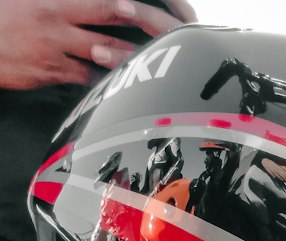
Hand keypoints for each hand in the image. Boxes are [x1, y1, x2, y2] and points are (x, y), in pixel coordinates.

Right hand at [0, 0, 196, 90]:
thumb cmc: (4, 16)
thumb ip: (65, 3)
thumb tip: (91, 6)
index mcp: (56, 2)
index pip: (103, 2)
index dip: (130, 7)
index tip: (152, 11)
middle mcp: (60, 24)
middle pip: (110, 25)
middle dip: (140, 31)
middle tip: (167, 39)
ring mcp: (57, 50)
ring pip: (104, 57)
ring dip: (130, 60)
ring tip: (155, 64)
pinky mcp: (52, 73)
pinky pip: (87, 79)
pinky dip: (106, 82)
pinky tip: (122, 85)